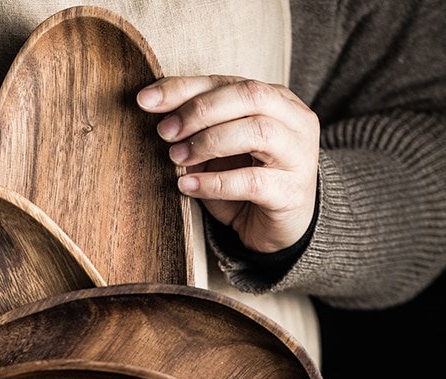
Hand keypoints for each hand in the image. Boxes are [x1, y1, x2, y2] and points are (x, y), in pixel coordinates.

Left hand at [137, 75, 319, 252]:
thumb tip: (160, 117)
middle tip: (164, 132)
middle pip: (248, 96)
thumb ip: (200, 130)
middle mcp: (294, 121)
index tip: (146, 100)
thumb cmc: (248, 185)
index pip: (228, 81)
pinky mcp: (291, 192)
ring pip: (257, 132)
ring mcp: (298, 156)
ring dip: (208, 142)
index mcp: (277, 100)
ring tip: (176, 157)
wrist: (282, 230)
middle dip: (199, 111)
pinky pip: (251, 181)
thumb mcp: (220, 152)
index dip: (185, 88)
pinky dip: (214, 182)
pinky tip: (187, 186)